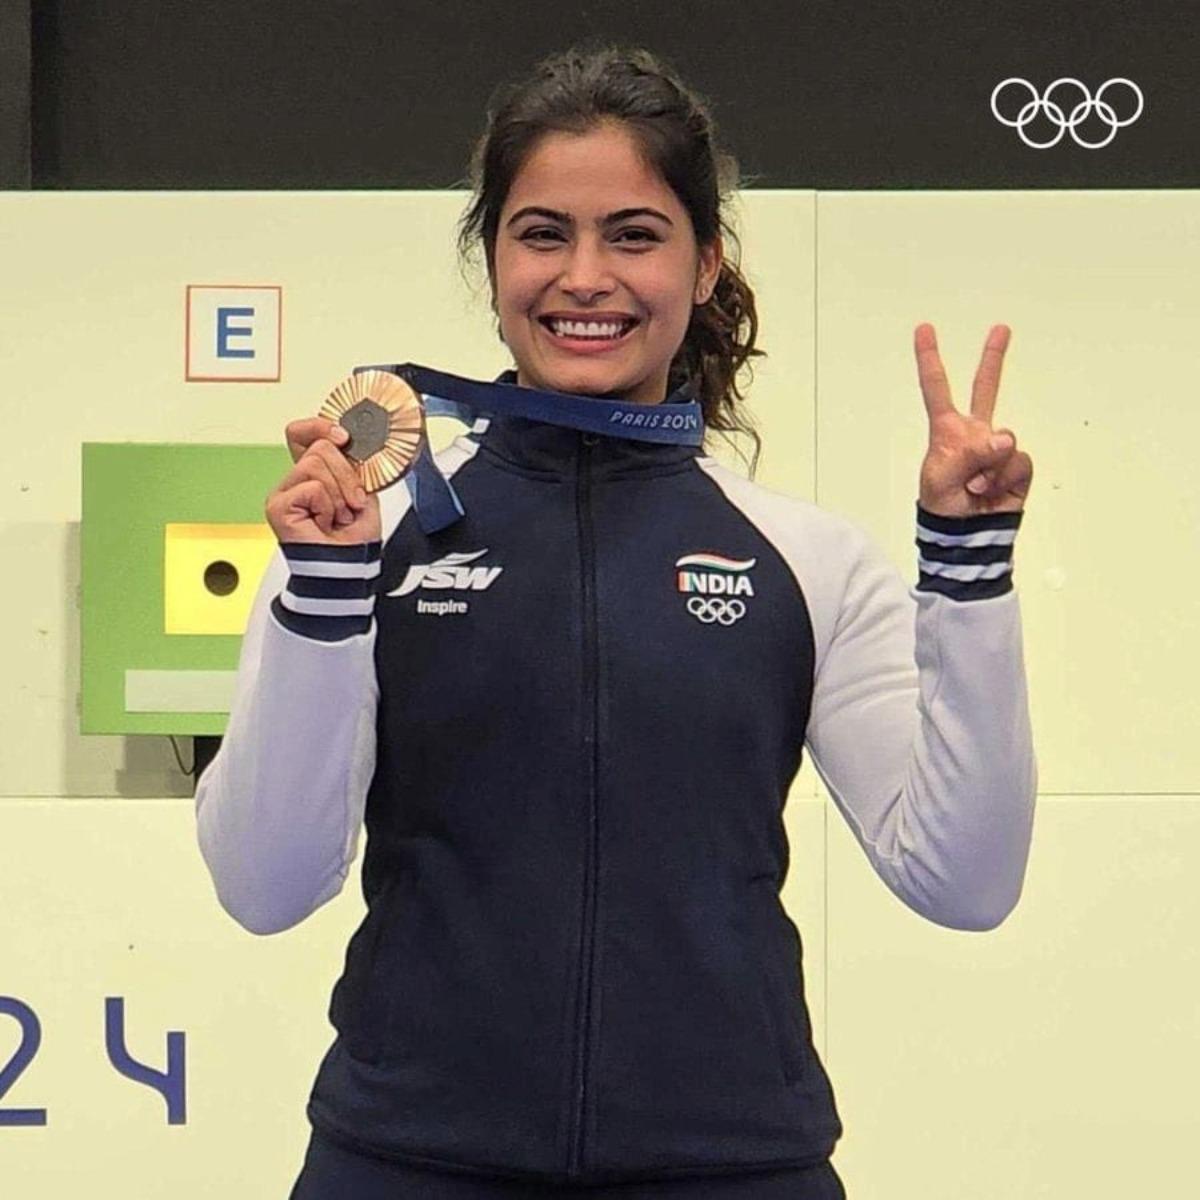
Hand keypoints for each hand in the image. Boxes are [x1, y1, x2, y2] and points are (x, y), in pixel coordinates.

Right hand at [265, 417, 380, 543]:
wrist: (351, 565)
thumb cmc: (356, 537)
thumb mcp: (362, 489)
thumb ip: (352, 463)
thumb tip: (348, 440)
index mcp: (313, 473)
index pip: (302, 433)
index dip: (320, 426)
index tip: (343, 437)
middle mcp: (295, 480)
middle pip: (319, 446)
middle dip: (347, 475)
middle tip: (351, 503)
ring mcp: (284, 492)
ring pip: (316, 464)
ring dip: (340, 494)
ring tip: (339, 516)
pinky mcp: (278, 506)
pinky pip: (312, 487)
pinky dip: (328, 506)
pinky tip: (324, 522)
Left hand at [913, 323, 1032, 517]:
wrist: (967, 536)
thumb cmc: (944, 505)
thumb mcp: (941, 477)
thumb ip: (968, 452)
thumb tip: (1003, 438)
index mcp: (947, 431)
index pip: (937, 389)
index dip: (930, 359)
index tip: (924, 329)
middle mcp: (974, 433)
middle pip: (986, 388)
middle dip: (993, 359)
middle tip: (1001, 329)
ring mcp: (998, 449)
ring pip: (1005, 441)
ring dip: (991, 466)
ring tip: (975, 486)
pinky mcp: (1017, 466)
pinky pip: (1019, 461)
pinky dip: (1006, 477)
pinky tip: (994, 491)